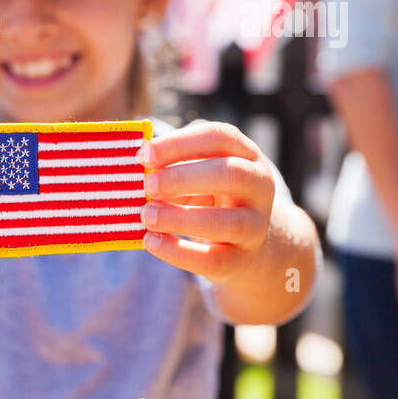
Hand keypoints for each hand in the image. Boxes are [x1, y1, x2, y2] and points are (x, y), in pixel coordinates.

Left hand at [137, 122, 274, 282]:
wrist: (248, 245)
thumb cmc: (213, 198)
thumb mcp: (200, 174)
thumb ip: (174, 166)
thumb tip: (137, 166)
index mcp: (248, 155)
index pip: (220, 137)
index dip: (181, 143)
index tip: (145, 155)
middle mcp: (260, 187)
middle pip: (231, 174)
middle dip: (184, 178)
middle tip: (148, 185)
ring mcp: (255, 226)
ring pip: (227, 222)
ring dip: (180, 218)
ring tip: (147, 215)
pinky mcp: (241, 260)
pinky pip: (212, 260)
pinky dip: (178, 252)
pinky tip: (151, 241)